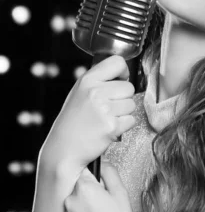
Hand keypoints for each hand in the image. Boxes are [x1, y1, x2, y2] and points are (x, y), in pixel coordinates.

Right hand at [40, 55, 136, 172]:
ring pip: (132, 104)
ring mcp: (104, 109)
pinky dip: (124, 126)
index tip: (120, 80)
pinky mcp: (112, 126)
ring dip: (124, 113)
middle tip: (108, 108)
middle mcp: (95, 92)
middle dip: (123, 98)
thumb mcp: (80, 92)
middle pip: (129, 87)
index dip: (123, 72)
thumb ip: (99, 81)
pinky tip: (109, 128)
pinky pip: (131, 120)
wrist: (65, 148)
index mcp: (87, 80)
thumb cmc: (73, 121)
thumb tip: (123, 76)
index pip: (117, 62)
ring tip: (106, 119)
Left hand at [61, 160, 149, 211]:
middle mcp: (70, 201)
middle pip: (78, 190)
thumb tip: (101, 164)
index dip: (96, 181)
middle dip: (89, 195)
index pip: (84, 173)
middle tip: (104, 208)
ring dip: (83, 210)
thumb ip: (109, 172)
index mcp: (84, 188)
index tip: (102, 189)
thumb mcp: (121, 193)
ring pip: (73, 206)